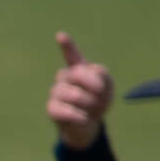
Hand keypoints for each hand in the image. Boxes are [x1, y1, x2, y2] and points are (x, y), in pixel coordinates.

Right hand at [49, 32, 113, 148]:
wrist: (87, 125)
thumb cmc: (98, 102)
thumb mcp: (108, 87)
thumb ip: (103, 75)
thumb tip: (91, 71)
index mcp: (78, 69)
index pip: (71, 55)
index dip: (67, 45)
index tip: (60, 35)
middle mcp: (64, 78)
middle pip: (76, 74)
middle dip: (92, 83)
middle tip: (100, 93)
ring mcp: (56, 93)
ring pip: (71, 94)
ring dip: (87, 102)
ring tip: (92, 108)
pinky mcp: (52, 108)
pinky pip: (63, 109)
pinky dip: (77, 115)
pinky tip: (84, 118)